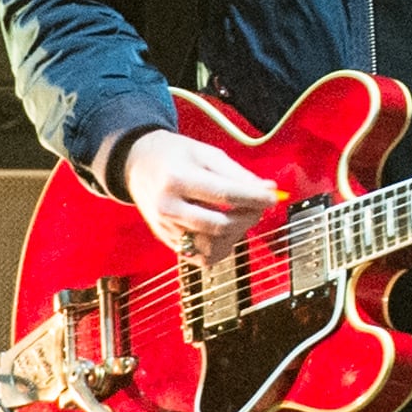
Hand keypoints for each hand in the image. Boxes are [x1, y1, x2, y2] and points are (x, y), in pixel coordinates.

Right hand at [126, 128, 280, 262]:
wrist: (138, 164)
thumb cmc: (176, 156)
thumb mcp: (207, 154)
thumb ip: (239, 174)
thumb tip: (268, 190)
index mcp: (177, 179)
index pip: (224, 195)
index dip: (254, 198)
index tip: (273, 197)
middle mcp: (168, 207)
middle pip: (219, 225)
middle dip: (248, 217)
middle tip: (258, 206)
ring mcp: (165, 228)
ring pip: (211, 247)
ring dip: (235, 235)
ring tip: (240, 216)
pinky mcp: (167, 240)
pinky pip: (200, 256)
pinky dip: (220, 247)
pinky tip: (225, 230)